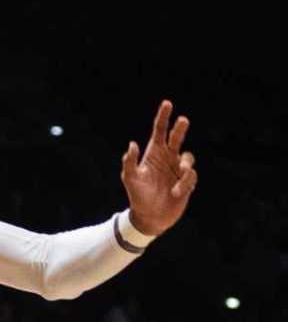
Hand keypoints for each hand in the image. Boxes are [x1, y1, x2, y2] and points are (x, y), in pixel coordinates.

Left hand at [120, 101, 194, 241]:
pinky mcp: (187, 182)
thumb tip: (132, 144)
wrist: (149, 217)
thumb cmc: (137, 196)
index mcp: (153, 154)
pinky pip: (192, 177)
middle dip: (180, 128)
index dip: (163, 117)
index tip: (167, 103)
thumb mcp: (130, 179)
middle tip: (182, 120)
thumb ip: (130, 162)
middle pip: (177, 138)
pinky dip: (185, 183)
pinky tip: (177, 192)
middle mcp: (167, 158)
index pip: (159, 131)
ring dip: (185, 164)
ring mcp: (178, 170)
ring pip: (189, 157)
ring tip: (180, 172)